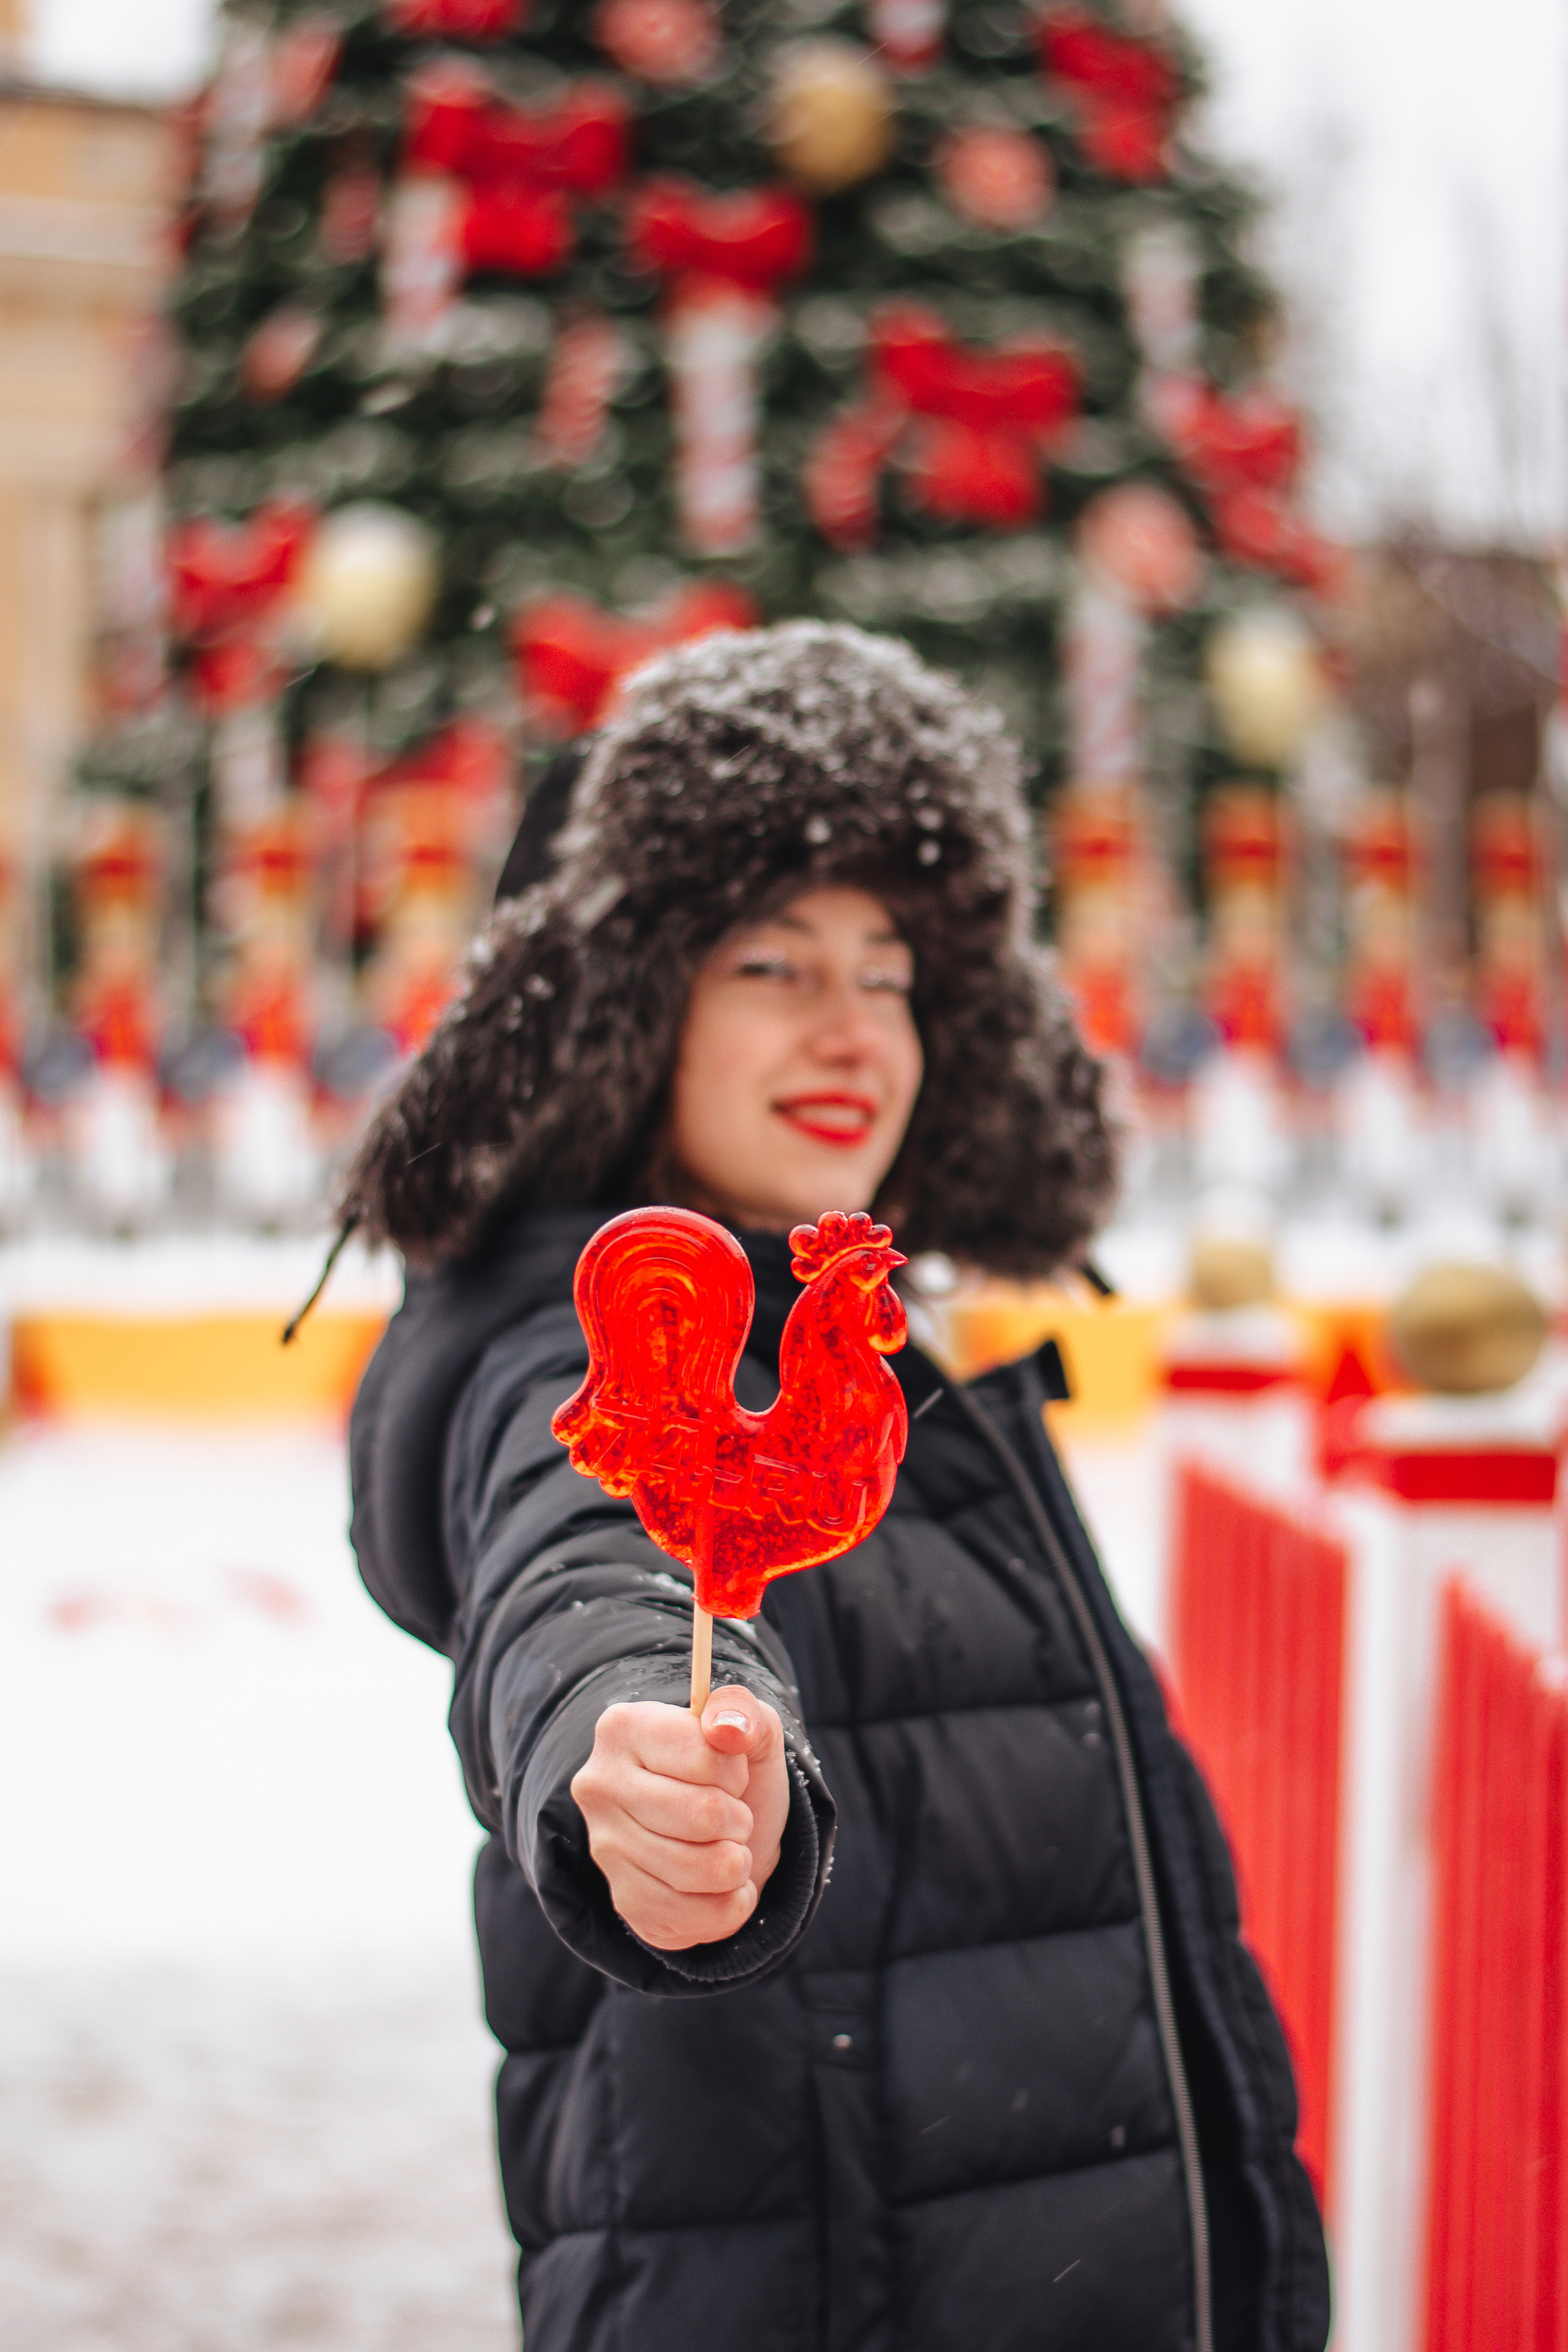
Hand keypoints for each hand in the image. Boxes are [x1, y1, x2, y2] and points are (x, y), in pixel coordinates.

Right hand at [570, 1687, 790, 1950]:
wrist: (725, 1832)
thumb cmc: (732, 1773)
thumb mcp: (748, 1727)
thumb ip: (741, 1711)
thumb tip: (727, 1727)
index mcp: (622, 1728)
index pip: (703, 1754)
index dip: (734, 1770)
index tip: (729, 1773)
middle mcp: (600, 1786)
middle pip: (703, 1815)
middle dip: (738, 1818)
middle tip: (733, 1815)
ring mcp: (606, 1848)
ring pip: (701, 1869)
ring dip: (737, 1862)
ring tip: (729, 1848)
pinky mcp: (625, 1901)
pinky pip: (696, 1916)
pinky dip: (730, 1904)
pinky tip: (724, 1886)